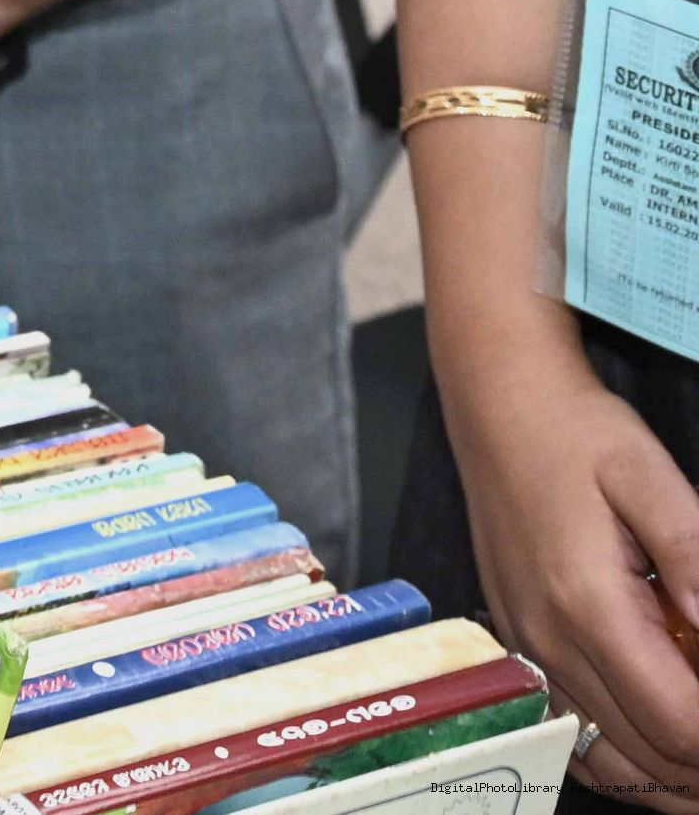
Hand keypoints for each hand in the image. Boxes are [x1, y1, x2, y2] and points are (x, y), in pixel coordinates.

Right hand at [442, 323, 698, 802]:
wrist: (496, 402)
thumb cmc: (575, 431)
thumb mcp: (650, 474)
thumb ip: (691, 552)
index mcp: (588, 604)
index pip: (678, 722)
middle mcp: (549, 639)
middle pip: (650, 754)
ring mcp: (530, 646)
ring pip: (610, 757)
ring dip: (673, 771)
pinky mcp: (523, 642)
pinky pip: (576, 730)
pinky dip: (627, 755)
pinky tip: (663, 737)